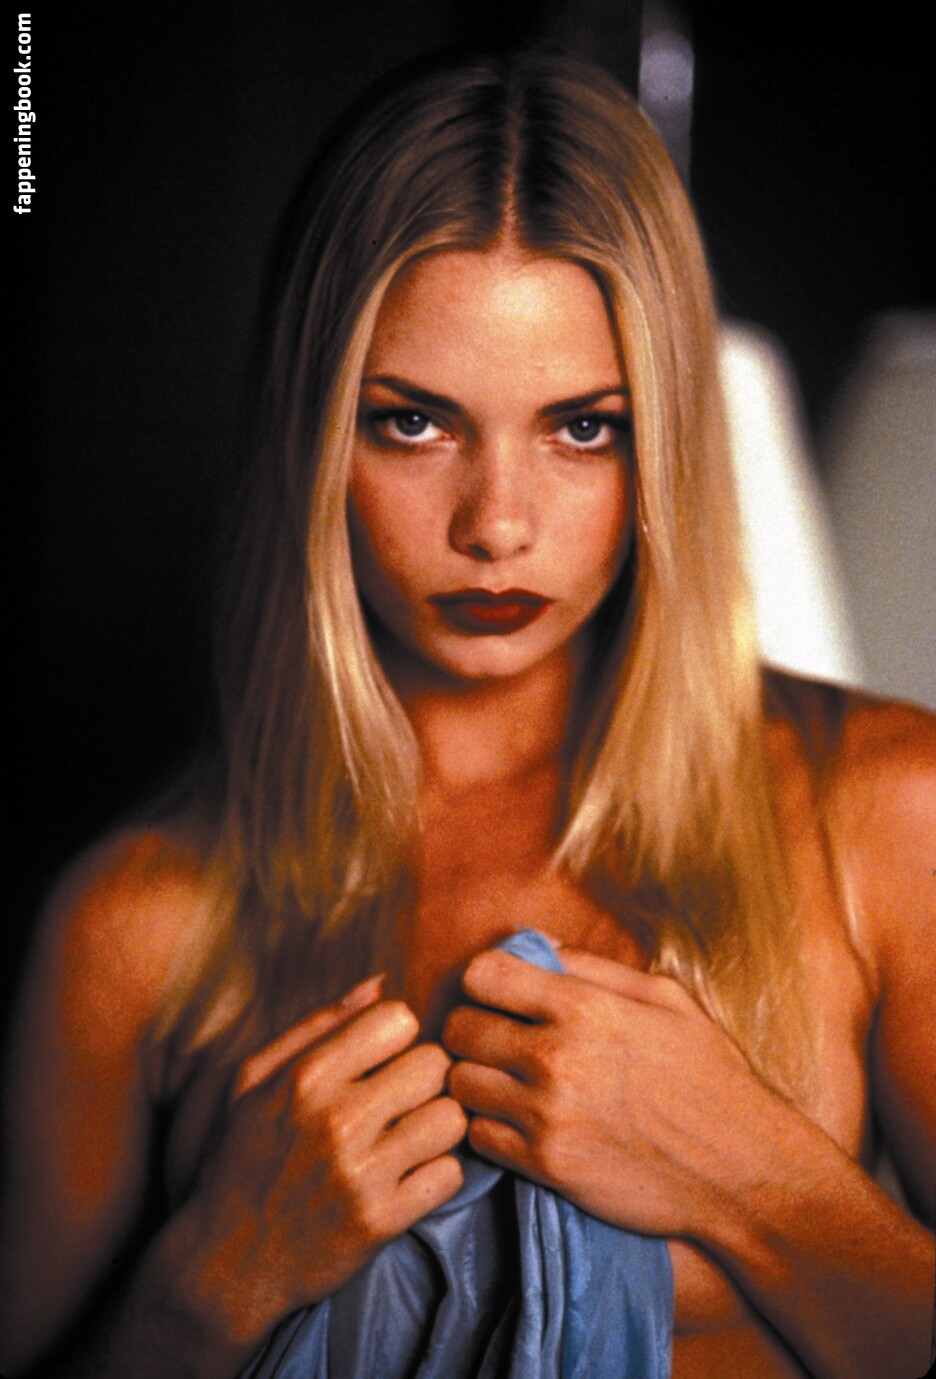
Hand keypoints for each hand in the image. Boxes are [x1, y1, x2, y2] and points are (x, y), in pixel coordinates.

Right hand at [170, 978, 467, 1348]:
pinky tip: (409, 1175)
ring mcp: (361, 1174)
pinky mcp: (382, 1222)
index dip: (398, 1037)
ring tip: (411, 1135)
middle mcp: (336, 1121)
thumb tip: (379, 984)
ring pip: (451, 1118)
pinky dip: (437, 1175)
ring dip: (437, 1126)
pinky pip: (450, 1174)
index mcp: (305, 1077)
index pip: (399, 1018)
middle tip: (403, 1099)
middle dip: (424, 1078)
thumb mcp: (253, 1080)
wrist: (221, 1263)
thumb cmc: (240, 1158)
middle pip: (435, 1064)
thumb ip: (317, 1025)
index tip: (384, 1059)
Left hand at [444, 947, 783, 1242]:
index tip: (502, 996)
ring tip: (504, 1082)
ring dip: (476, 1080)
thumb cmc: (710, 1078)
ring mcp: (547, 1115)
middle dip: (472, 1030)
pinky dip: (490, 1127)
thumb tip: (541, 947)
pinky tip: (518, 1122)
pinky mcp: (546, 1166)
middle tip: (496, 1041)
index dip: (485, 982)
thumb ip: (597, 969)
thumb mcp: (667, 1000)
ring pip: (460, 1084)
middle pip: (459, 1029)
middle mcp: (557, 1057)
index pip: (482, 974)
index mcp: (586, 1007)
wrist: (743, 1170)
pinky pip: (479, 1136)